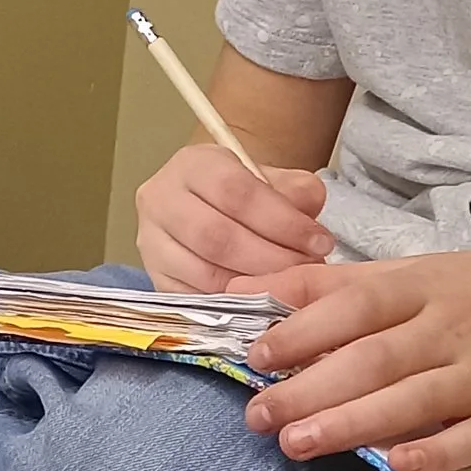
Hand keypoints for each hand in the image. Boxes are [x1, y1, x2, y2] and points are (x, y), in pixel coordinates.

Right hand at [134, 145, 335, 290]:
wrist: (205, 204)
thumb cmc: (242, 193)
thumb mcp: (273, 179)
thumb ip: (298, 193)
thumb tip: (311, 231)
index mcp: (192, 165)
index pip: (237, 192)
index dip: (282, 222)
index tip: (319, 242)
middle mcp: (161, 200)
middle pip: (217, 237)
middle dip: (270, 258)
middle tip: (306, 269)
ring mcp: (151, 242)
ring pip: (204, 273)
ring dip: (253, 286)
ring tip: (288, 286)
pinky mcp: (155, 277)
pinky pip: (195, 299)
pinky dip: (231, 305)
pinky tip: (259, 301)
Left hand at [244, 251, 470, 470]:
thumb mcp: (415, 276)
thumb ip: (332, 286)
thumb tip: (244, 288)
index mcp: (427, 287)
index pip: (357, 305)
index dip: (305, 330)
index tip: (257, 355)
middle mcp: (456, 329)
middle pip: (376, 359)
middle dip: (312, 389)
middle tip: (258, 417)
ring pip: (414, 401)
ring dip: (353, 424)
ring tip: (296, 444)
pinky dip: (436, 453)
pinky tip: (394, 463)